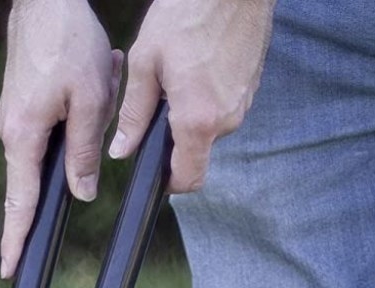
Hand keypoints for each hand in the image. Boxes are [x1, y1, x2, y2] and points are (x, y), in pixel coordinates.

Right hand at [0, 0, 123, 277]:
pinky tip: (95, 72)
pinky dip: (78, 105)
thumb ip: (84, 152)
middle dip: (72, 157)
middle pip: (37, 177)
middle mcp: (10, 132)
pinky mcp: (22, 104)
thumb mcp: (90, 99)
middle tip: (88, 115)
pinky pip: (53, 123)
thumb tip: (80, 193)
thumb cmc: (68, 42)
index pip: (20, 202)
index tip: (10, 270)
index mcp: (23, 137)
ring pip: (54, 145)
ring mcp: (14, 118)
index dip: (17, 239)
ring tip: (100, 74)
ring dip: (84, 116)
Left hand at [111, 0, 274, 192]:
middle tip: (160, 102)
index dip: (170, 183)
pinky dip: (208, 96)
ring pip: (210, 127)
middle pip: (198, 152)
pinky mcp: (251, 88)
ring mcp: (243, 104)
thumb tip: (122, 149)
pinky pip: (224, 106)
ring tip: (180, 75)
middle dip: (177, 138)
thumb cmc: (187, 12)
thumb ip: (133, 114)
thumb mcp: (146, 61)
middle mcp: (226, 121)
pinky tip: (198, 65)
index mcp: (197, 120)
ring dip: (193, 113)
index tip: (157, 172)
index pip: (189, 179)